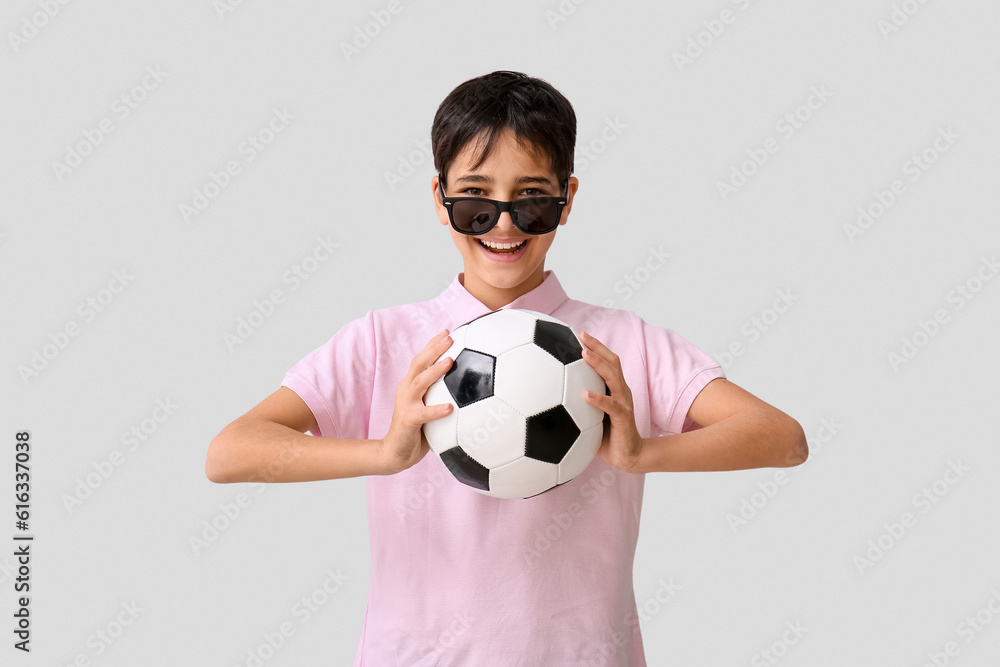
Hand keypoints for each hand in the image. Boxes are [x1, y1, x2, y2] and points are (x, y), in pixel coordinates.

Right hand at [378, 329, 453, 474]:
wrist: (396, 452)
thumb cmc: (417, 430)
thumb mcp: (428, 407)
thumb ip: (441, 395)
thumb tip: (468, 387)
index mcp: (411, 385)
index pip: (421, 359)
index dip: (433, 344)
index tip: (447, 331)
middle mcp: (406, 389)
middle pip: (419, 363)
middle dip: (434, 348)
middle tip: (450, 337)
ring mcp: (406, 404)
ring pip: (420, 382)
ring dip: (435, 371)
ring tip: (450, 362)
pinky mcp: (408, 420)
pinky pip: (424, 414)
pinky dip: (437, 410)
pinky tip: (450, 407)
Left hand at [579, 331, 643, 473]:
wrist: (629, 456)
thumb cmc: (607, 436)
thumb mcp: (590, 417)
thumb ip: (577, 405)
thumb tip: (549, 399)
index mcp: (614, 389)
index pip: (607, 362)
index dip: (596, 347)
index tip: (579, 334)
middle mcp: (621, 392)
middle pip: (612, 362)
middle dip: (597, 347)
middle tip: (581, 336)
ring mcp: (624, 403)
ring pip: (614, 378)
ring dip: (599, 364)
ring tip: (584, 354)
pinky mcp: (624, 418)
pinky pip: (611, 406)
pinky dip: (599, 399)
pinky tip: (585, 395)